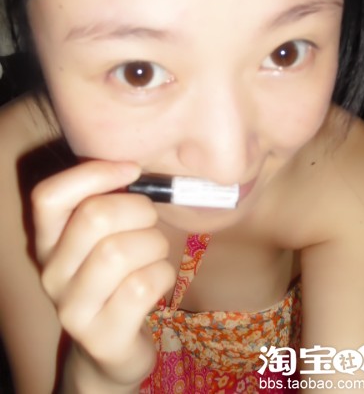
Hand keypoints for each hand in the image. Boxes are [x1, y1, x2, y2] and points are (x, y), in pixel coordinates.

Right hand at [32, 160, 175, 388]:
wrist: (110, 346)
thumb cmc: (117, 275)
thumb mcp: (104, 237)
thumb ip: (110, 203)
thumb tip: (136, 169)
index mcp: (49, 240)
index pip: (49, 196)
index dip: (94, 173)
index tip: (132, 170)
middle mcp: (52, 273)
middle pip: (94, 217)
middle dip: (139, 209)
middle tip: (150, 220)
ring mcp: (72, 308)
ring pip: (120, 251)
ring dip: (154, 243)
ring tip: (154, 251)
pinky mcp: (102, 337)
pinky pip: (143, 286)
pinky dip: (163, 274)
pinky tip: (158, 279)